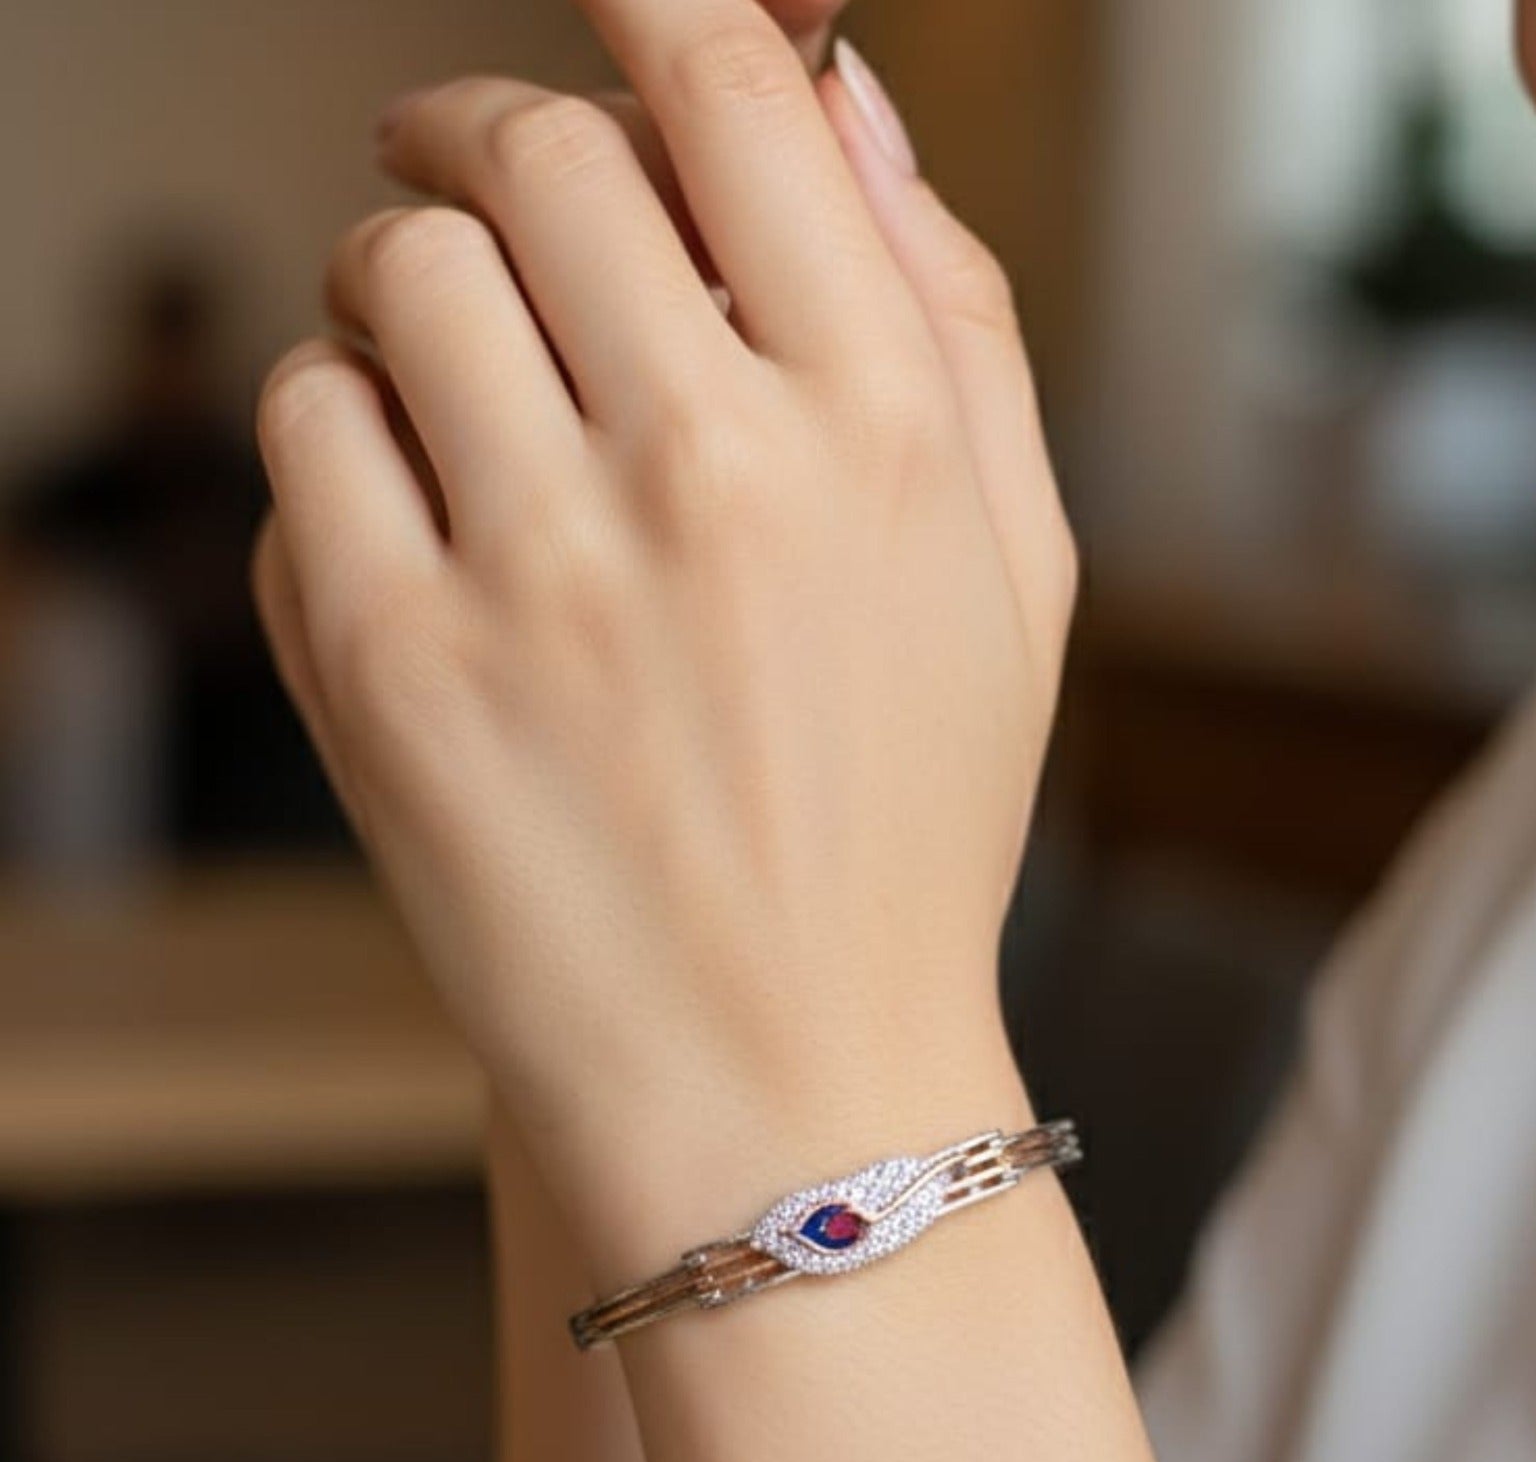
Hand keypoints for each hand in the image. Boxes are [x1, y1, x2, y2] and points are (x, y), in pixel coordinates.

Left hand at [253, 0, 1073, 1243]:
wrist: (787, 1076)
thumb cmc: (902, 825)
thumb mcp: (1014, 572)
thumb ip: (951, 310)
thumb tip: (843, 93)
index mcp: (885, 430)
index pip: (735, 92)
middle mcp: (713, 473)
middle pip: (537, 148)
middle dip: (495, 136)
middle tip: (483, 180)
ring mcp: (539, 572)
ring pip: (396, 273)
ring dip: (411, 286)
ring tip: (460, 381)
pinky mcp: (392, 667)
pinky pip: (307, 428)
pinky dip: (345, 437)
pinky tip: (420, 522)